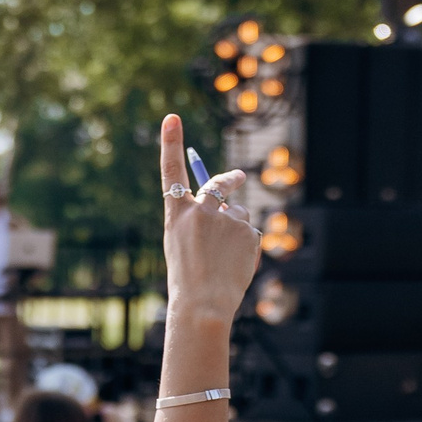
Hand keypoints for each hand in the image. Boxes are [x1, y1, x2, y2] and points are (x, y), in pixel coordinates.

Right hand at [158, 115, 259, 324]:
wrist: (204, 304)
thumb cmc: (187, 278)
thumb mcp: (181, 244)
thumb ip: (199, 220)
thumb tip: (229, 203)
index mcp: (176, 214)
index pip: (171, 172)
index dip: (170, 143)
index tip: (171, 117)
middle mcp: (201, 210)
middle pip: (218, 185)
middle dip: (231, 179)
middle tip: (239, 177)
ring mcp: (226, 219)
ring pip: (238, 215)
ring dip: (236, 230)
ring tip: (225, 259)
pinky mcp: (247, 231)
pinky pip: (250, 233)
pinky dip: (246, 247)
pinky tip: (236, 264)